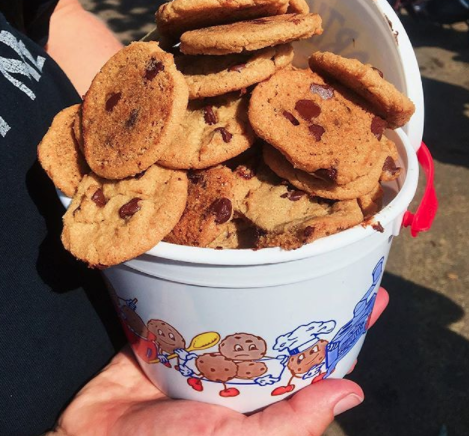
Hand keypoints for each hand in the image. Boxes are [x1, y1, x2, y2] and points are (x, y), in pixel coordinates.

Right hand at [47, 288, 387, 435]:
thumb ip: (291, 423)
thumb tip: (351, 391)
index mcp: (263, 400)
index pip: (315, 362)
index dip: (345, 331)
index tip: (371, 296)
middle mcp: (239, 372)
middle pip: (282, 327)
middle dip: (307, 295)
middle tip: (331, 255)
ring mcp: (205, 350)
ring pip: (243, 310)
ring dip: (264, 282)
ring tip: (286, 245)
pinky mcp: (171, 332)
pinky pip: (196, 303)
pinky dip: (211, 283)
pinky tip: (226, 256)